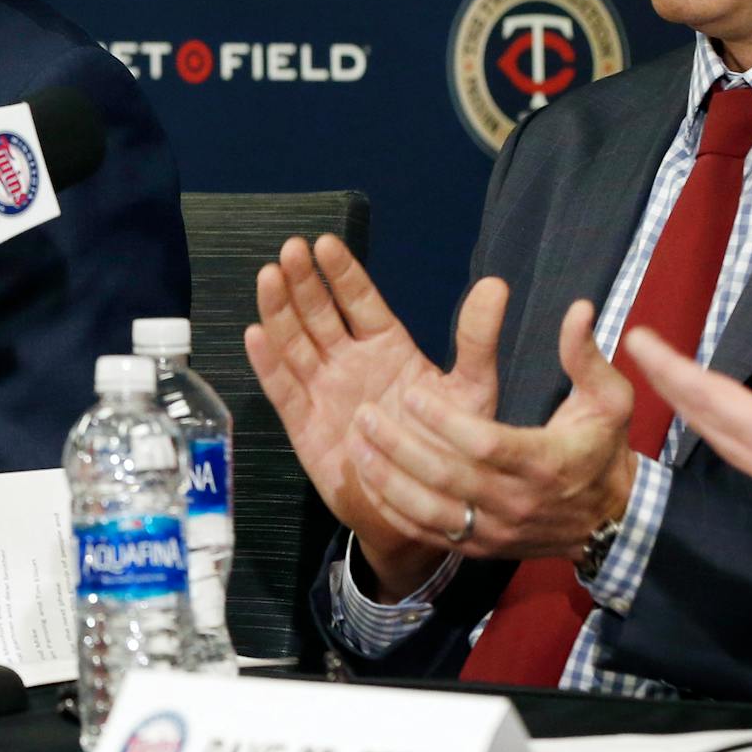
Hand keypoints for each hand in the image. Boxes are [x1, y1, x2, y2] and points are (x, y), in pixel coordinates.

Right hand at [245, 235, 506, 597]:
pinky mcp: (305, 423)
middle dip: (304, 282)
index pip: (359, 301)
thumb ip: (477, 340)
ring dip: (280, 310)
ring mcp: (324, 390)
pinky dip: (268, 363)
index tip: (325, 243)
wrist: (426, 508)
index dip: (342, 273)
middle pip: (319, 314)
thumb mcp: (471, 390)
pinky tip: (256, 335)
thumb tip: (496, 286)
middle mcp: (349, 362)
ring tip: (269, 276)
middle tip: (289, 250)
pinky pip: (282, 388)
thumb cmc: (450, 447)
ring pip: (295, 342)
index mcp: (387, 348)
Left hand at [352, 299, 636, 560]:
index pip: (486, 445)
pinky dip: (393, 509)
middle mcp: (517, 502)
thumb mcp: (608, 400)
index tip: (411, 394)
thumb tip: (578, 309)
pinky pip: (428, 534)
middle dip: (401, 447)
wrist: (609, 521)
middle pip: (448, 478)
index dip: (445, 422)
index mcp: (545, 462)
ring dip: (387, 479)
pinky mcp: (479, 547)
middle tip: (366, 414)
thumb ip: (586, 356)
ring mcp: (495, 530)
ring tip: (355, 443)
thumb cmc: (602, 449)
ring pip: (430, 511)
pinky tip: (367, 480)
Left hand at [626, 325, 751, 524]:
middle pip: (704, 418)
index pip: (712, 396)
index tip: (637, 338)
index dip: (672, 365)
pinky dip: (718, 428)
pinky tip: (720, 421)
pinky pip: (741, 453)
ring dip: (689, 406)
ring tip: (667, 377)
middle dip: (666, 381)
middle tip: (638, 347)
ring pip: (720, 440)